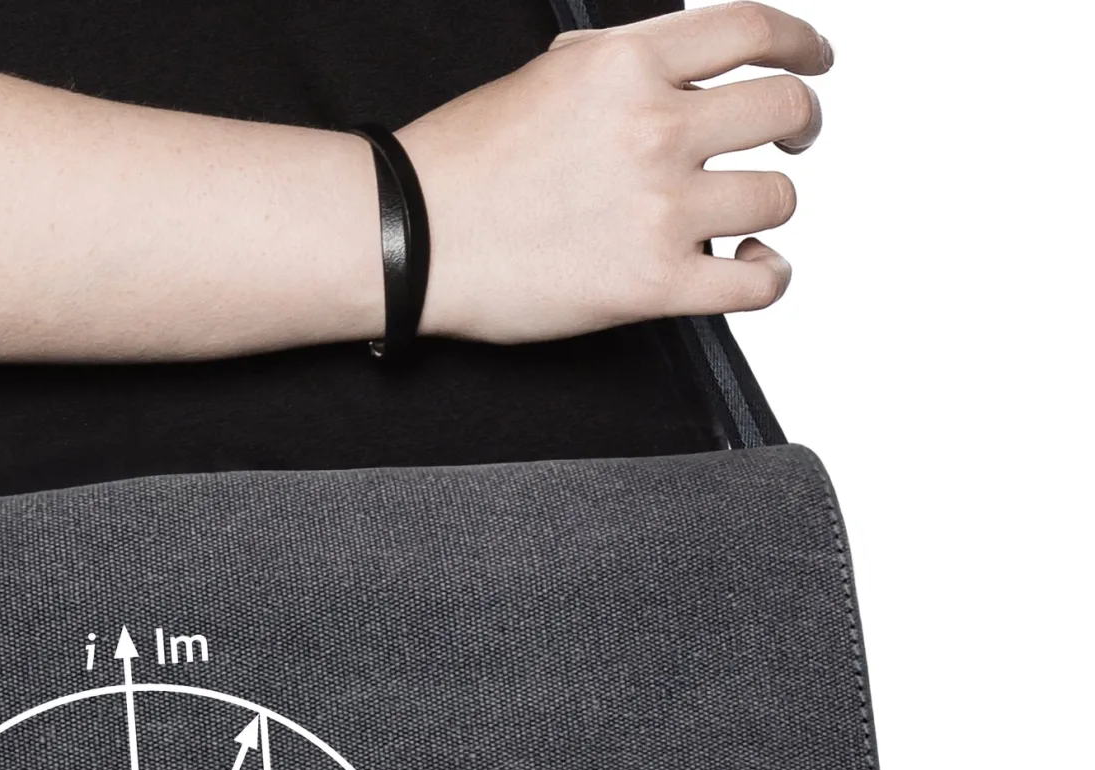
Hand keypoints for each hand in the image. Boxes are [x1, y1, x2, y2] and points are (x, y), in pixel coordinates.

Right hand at [399, 2, 831, 344]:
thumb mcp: (545, 77)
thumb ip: (617, 67)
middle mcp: (654, 128)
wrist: (409, 237)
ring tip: (742, 219)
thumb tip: (666, 70)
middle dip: (799, 124)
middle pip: (782, 111)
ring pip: (777, 198)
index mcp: (628, 65)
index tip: (812, 61)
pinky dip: (769, 277)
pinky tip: (753, 269)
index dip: (800, 45)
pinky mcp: (652, 284)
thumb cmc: (457, 167)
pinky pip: (758, 283)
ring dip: (769, 207)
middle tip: (791, 141)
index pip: (752, 33)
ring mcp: (659, 208)